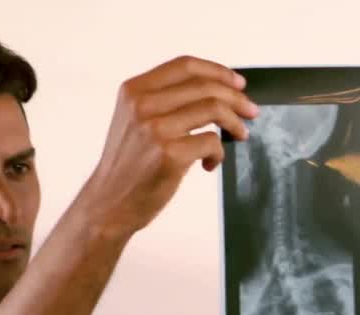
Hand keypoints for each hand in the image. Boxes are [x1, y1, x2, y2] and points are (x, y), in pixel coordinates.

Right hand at [79, 55, 257, 236]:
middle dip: (237, 98)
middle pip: (205, 86)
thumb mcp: (135, 120)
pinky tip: (209, 164)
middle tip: (251, 112)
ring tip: (240, 135)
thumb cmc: (129, 165)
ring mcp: (155, 128)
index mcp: (133, 90)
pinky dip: (219, 153)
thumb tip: (216, 91)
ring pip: (214, 109)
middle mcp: (142, 104)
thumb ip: (163, 101)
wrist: (109, 203)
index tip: (239, 83)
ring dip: (235, 123)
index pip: (184, 65)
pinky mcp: (170, 154)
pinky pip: (212, 142)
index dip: (218, 71)